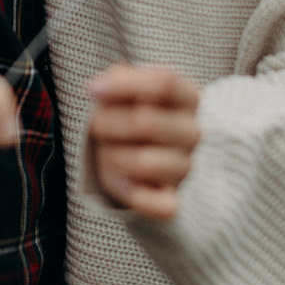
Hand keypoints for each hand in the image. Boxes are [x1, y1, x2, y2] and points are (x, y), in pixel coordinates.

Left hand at [86, 65, 199, 220]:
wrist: (134, 156)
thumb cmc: (128, 113)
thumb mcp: (125, 88)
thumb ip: (116, 79)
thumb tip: (99, 88)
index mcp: (187, 96)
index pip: (164, 83)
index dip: (124, 86)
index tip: (92, 90)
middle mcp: (192, 131)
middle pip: (145, 122)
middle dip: (107, 123)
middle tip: (96, 125)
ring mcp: (185, 167)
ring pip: (142, 163)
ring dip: (111, 156)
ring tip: (107, 151)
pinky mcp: (172, 199)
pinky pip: (158, 205)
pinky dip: (131, 195)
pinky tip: (120, 182)